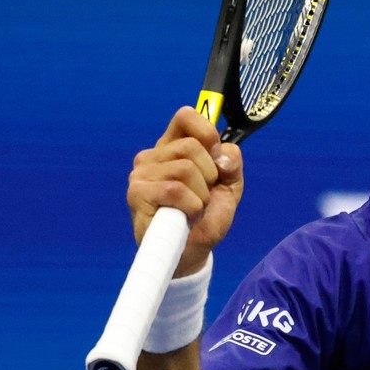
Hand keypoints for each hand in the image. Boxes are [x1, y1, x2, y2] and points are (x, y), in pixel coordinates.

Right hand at [128, 106, 243, 276]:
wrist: (191, 253)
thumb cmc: (205, 219)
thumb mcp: (229, 188)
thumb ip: (232, 164)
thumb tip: (223, 153)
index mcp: (173, 147)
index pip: (186, 116)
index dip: (208, 133)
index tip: (215, 159)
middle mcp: (154, 155)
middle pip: (192, 145)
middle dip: (210, 174)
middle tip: (203, 195)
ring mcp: (142, 173)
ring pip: (185, 168)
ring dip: (201, 194)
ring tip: (194, 208)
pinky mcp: (137, 193)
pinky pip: (175, 189)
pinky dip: (191, 206)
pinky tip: (186, 216)